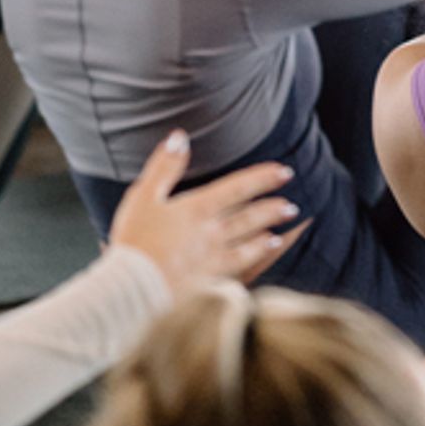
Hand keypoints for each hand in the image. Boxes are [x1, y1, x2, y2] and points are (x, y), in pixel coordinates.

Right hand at [107, 130, 302, 295]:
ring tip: (280, 231)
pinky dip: (255, 260)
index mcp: (197, 209)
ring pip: (248, 243)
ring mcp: (213, 260)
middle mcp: (211, 233)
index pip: (238, 188)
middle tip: (292, 206)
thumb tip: (180, 136)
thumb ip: (164, 166)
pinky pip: (239, 269)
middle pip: (249, 217)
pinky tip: (262, 258)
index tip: (285, 172)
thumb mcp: (143, 196)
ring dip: (266, 235)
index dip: (263, 178)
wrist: (132, 289)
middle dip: (272, 209)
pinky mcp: (209, 284)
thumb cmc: (133, 241)